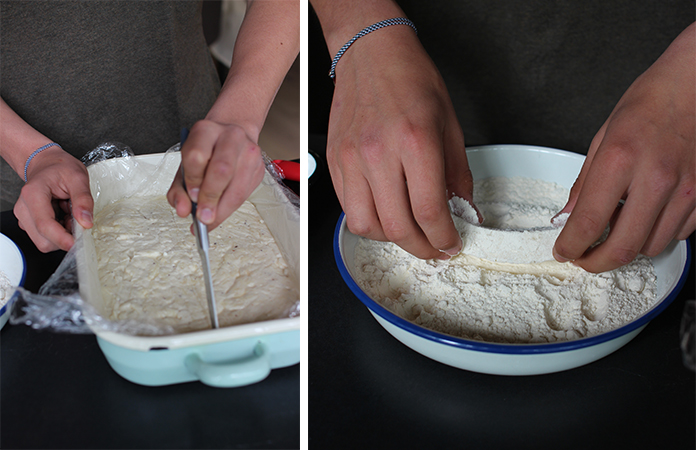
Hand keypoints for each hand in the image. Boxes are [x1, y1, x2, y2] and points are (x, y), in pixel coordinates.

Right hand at [14, 147, 93, 251]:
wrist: (47, 164)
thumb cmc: (61, 169)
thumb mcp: (78, 177)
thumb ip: (83, 200)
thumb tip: (86, 222)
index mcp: (33, 195)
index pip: (45, 226)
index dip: (62, 239)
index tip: (77, 243)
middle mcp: (24, 209)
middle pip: (43, 240)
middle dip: (64, 236)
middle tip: (76, 218)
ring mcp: (24, 218)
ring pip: (44, 242)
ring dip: (62, 234)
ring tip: (68, 214)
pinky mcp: (29, 223)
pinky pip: (45, 238)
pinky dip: (59, 232)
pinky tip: (63, 216)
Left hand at [167, 120, 264, 229]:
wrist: (231, 136)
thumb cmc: (207, 152)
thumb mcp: (186, 165)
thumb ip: (179, 190)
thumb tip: (183, 210)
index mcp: (206, 131)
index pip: (197, 156)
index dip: (193, 181)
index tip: (191, 197)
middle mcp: (230, 136)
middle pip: (222, 169)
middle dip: (211, 197)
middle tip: (202, 216)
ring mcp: (249, 151)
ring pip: (238, 186)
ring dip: (223, 208)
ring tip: (211, 218)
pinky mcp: (259, 166)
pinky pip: (246, 193)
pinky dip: (232, 207)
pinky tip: (222, 210)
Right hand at [327, 25, 473, 259]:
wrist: (370, 51)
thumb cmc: (410, 79)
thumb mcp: (450, 123)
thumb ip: (458, 173)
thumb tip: (465, 210)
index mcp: (416, 141)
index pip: (430, 211)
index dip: (444, 238)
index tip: (451, 244)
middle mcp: (379, 153)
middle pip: (398, 227)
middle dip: (421, 248)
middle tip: (434, 248)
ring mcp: (351, 159)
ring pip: (367, 225)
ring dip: (391, 239)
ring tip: (408, 231)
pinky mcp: (335, 161)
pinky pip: (347, 207)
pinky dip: (368, 220)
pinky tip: (385, 212)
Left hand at [553, 23, 694, 272]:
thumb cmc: (651, 101)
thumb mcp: (604, 135)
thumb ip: (585, 182)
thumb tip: (567, 216)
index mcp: (620, 160)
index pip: (587, 223)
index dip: (570, 247)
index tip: (562, 251)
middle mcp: (655, 179)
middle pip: (622, 248)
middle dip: (595, 263)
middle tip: (584, 259)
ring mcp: (687, 190)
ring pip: (651, 246)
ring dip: (628, 248)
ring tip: (616, 230)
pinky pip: (678, 234)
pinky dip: (657, 234)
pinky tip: (647, 216)